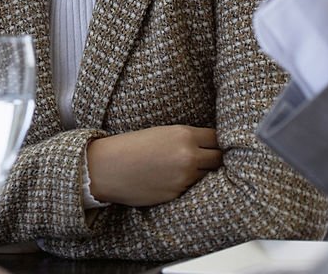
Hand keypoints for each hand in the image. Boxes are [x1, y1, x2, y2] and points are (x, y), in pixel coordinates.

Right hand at [86, 125, 221, 206]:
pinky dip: (188, 185)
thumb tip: (207, 147)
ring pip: (207, 176)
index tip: (214, 144)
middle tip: (208, 157)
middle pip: (218, 159)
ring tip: (187, 168)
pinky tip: (174, 179)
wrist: (109, 167)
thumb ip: (186, 138)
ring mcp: (184, 178)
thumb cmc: (131, 146)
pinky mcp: (177, 194)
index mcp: (184, 135)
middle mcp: (188, 156)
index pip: (217, 138)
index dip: (216, 141)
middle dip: (214, 158)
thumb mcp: (161, 132)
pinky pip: (192, 189)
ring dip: (202, 173)